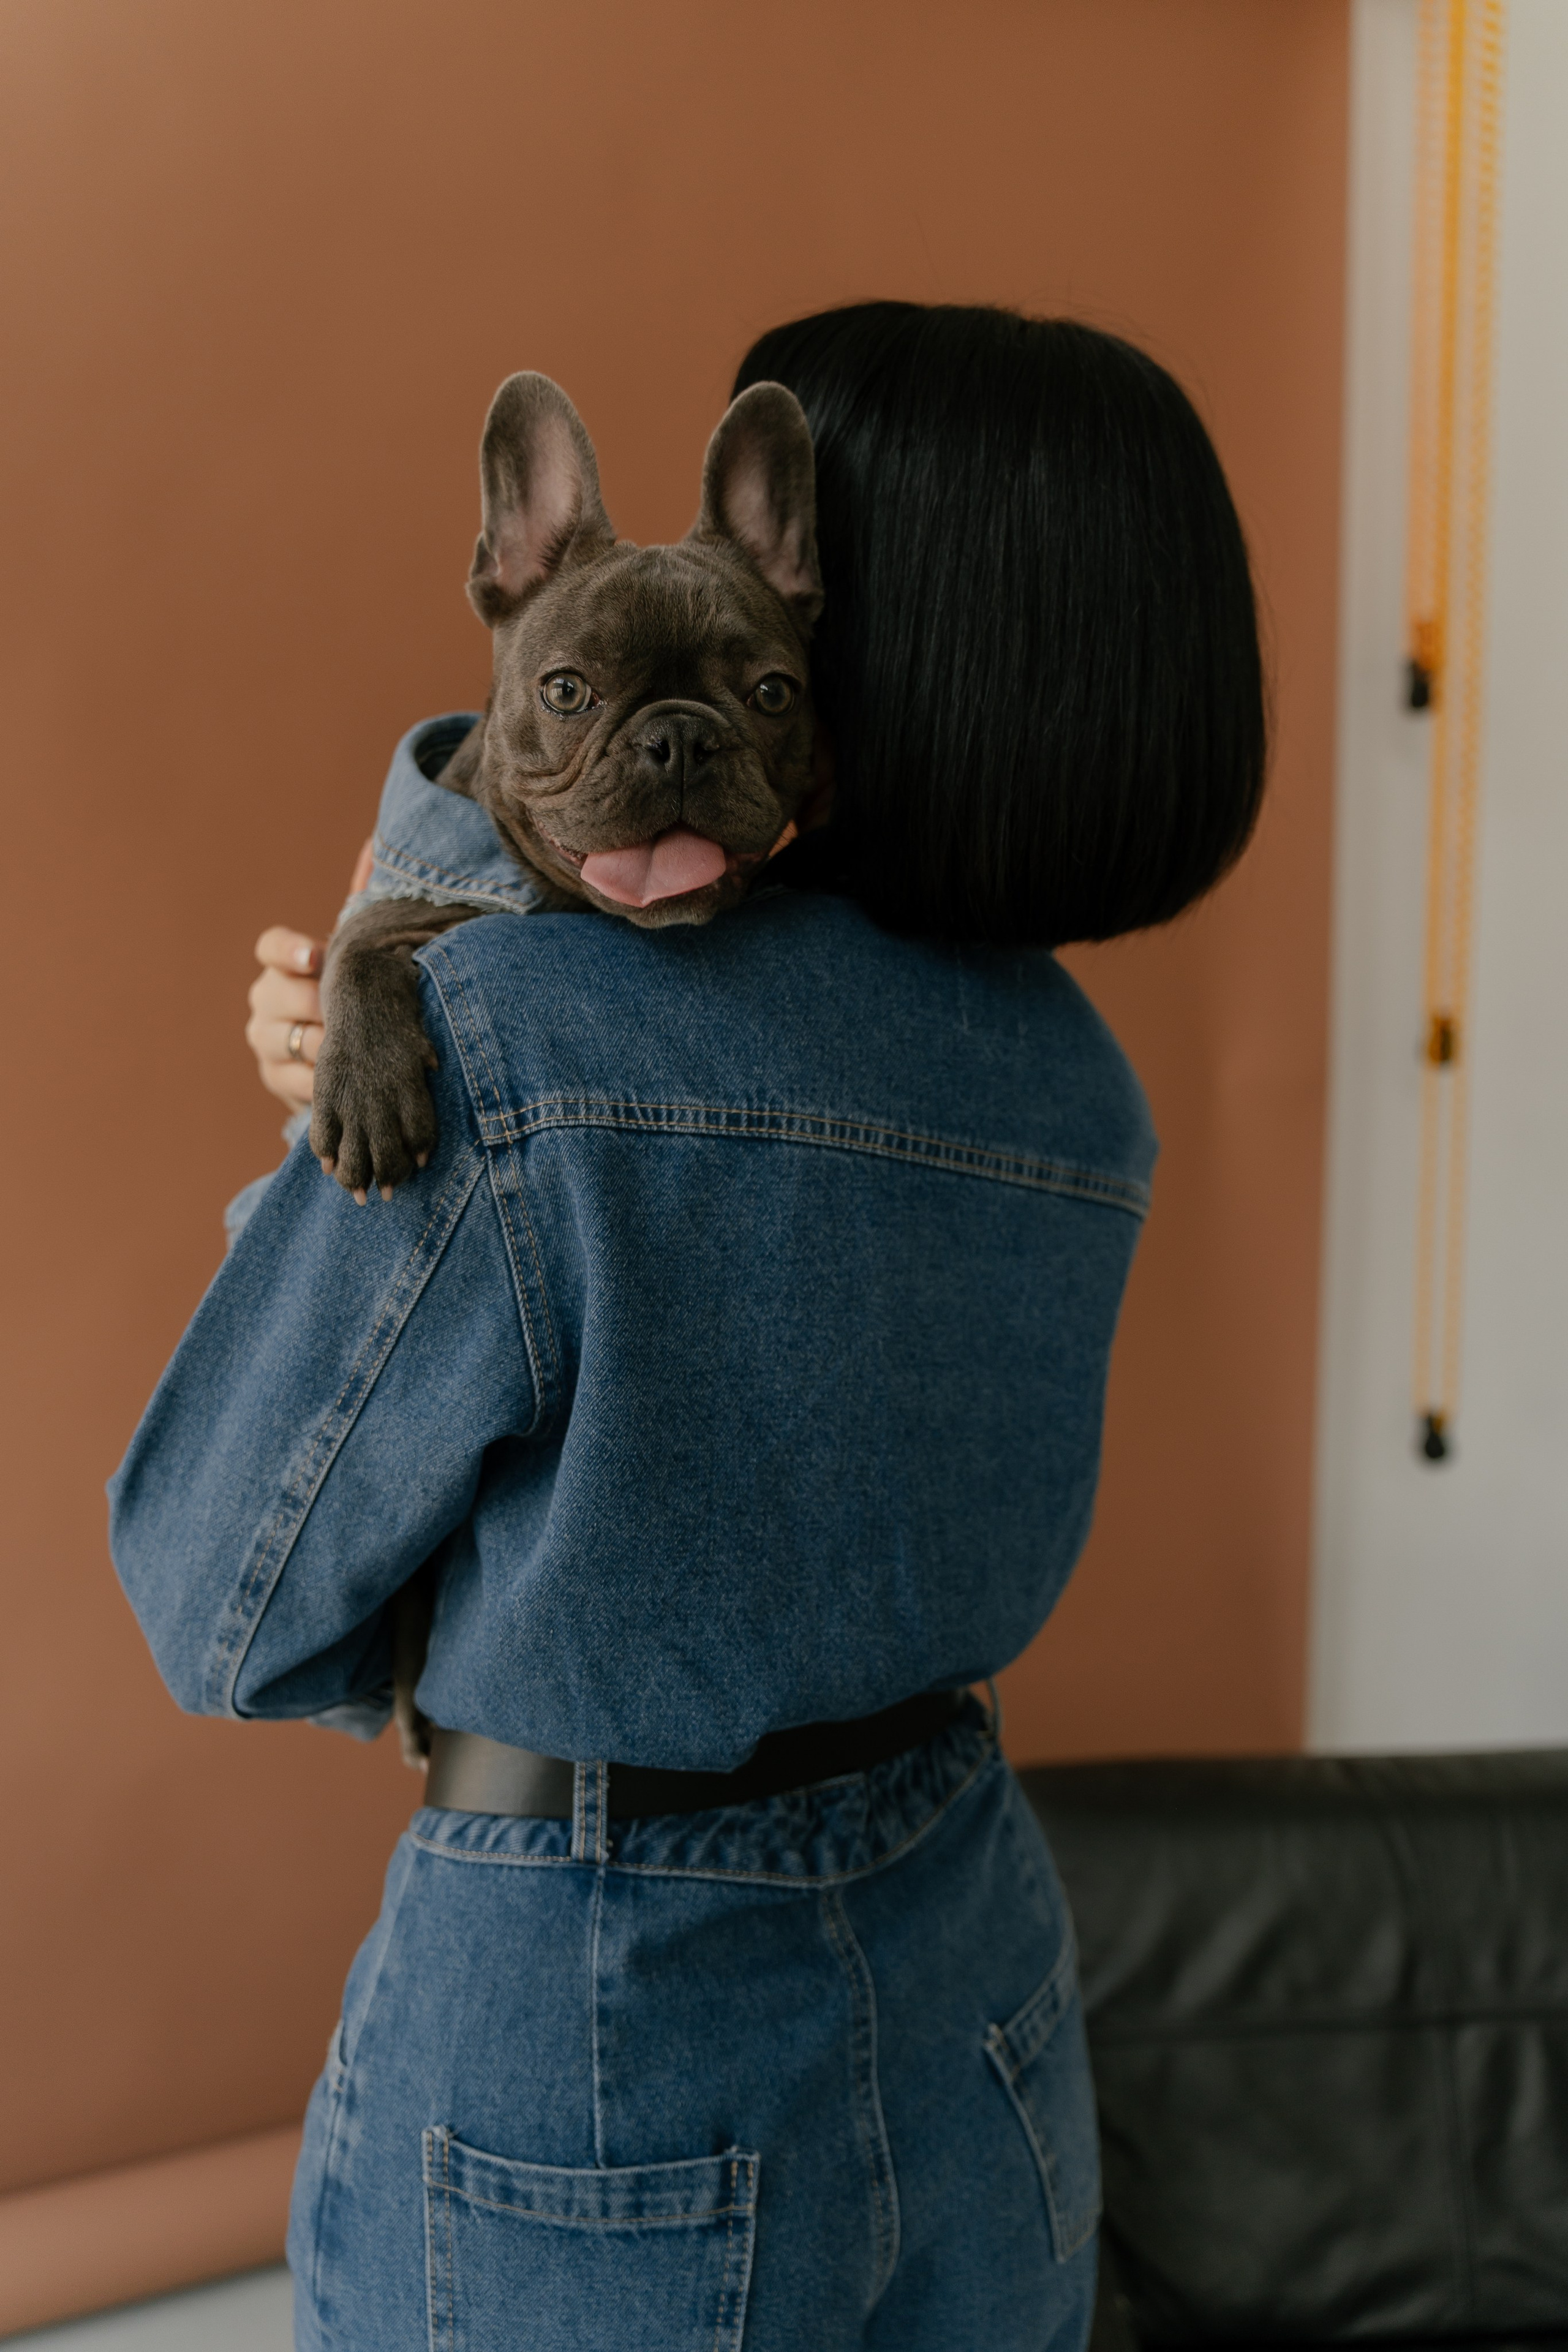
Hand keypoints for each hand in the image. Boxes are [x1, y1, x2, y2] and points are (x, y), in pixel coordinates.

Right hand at [245, 839, 374, 1111]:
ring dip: (328, 1046)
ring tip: (361, 1050)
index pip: (270, 947)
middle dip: (321, 1006)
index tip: (316, 957)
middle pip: (280, 997)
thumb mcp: (360, 955)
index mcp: (281, 965)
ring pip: (290, 1042)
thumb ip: (361, 904)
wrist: (349, 1057)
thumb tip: (372, 847)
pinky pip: (300, 1082)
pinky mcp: (277, 1081)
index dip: (288, 951)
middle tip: (354, 1012)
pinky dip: (328, 1083)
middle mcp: (264, 1001)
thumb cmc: (358, 995)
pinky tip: (354, 1082)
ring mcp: (266, 1043)